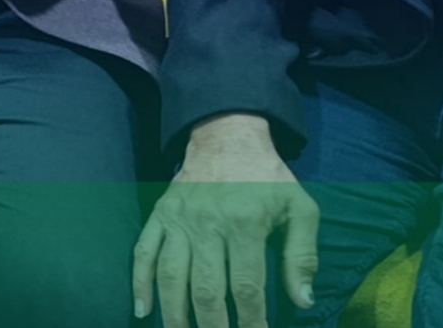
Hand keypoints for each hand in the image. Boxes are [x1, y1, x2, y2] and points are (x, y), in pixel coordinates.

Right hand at [134, 114, 318, 327]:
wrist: (227, 135)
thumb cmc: (268, 177)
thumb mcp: (300, 208)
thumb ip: (302, 255)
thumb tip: (302, 300)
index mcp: (246, 223)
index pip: (246, 286)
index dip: (251, 322)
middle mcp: (208, 223)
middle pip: (206, 289)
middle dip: (212, 327)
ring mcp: (179, 220)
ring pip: (172, 275)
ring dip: (175, 313)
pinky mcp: (160, 215)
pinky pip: (144, 252)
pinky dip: (140, 282)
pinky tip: (143, 310)